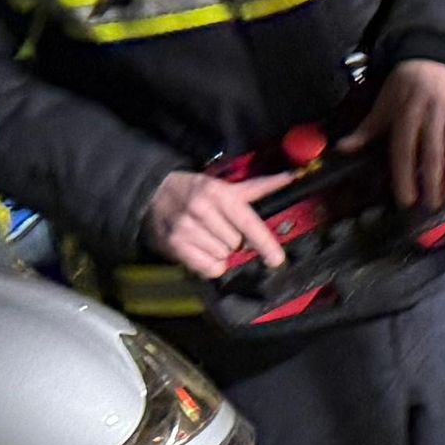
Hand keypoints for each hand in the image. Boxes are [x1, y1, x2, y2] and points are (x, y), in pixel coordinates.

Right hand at [145, 166, 289, 276]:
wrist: (153, 193)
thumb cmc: (196, 191)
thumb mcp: (225, 186)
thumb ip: (259, 187)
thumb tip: (291, 176)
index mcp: (218, 193)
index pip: (247, 222)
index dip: (264, 243)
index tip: (276, 259)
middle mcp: (201, 209)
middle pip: (237, 244)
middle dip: (234, 241)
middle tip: (220, 229)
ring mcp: (186, 228)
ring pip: (223, 257)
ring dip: (220, 252)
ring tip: (207, 236)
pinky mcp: (175, 245)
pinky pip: (208, 268)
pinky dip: (209, 264)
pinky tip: (200, 249)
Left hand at [351, 57, 444, 213]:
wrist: (440, 54)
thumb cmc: (408, 84)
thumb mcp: (385, 102)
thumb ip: (367, 129)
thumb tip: (342, 149)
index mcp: (405, 114)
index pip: (403, 152)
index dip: (405, 178)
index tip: (407, 200)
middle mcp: (430, 116)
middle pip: (431, 156)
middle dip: (431, 185)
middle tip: (432, 206)